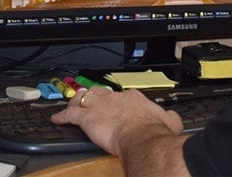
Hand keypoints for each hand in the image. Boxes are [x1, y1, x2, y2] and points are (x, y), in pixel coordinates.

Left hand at [50, 87, 183, 155]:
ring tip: (73, 104)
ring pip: (83, 99)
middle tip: (92, 101)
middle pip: (101, 92)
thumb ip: (169, 117)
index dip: (119, 101)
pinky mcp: (87, 118)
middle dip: (96, 97)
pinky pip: (70, 115)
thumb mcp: (169, 122)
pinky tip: (57, 119)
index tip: (118, 105)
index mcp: (134, 98)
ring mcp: (99, 106)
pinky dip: (62, 116)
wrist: (142, 137)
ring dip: (77, 102)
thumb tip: (173, 117)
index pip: (123, 95)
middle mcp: (115, 98)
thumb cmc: (154, 132)